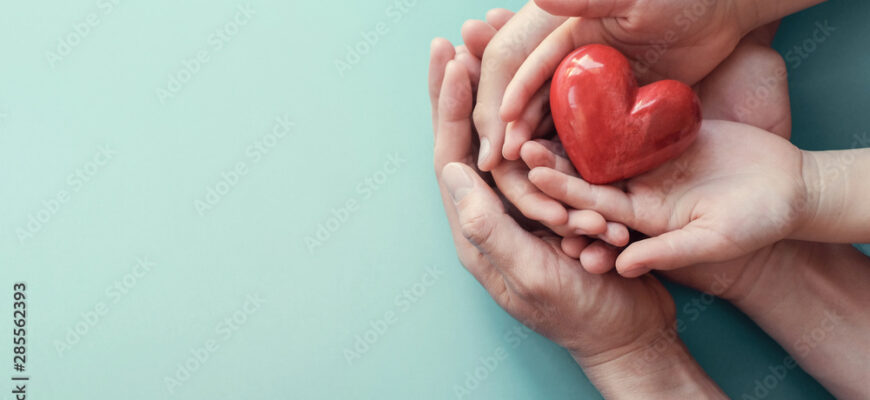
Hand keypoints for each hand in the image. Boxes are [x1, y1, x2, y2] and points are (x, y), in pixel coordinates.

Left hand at [429, 29, 724, 398]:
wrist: (628, 336)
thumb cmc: (582, 317)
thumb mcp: (533, 277)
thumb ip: (490, 231)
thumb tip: (451, 175)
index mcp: (477, 231)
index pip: (451, 156)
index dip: (450, 106)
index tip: (452, 57)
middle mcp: (492, 214)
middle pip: (469, 138)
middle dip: (463, 88)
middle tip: (463, 36)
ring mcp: (522, 207)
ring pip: (502, 138)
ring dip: (496, 93)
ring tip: (491, 49)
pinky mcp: (553, 204)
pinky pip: (537, 152)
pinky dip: (534, 116)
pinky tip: (536, 84)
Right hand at [477, 0, 749, 170]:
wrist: (723, 11)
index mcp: (567, 37)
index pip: (529, 67)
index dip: (513, 93)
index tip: (501, 120)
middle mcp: (574, 68)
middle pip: (535, 104)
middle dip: (518, 130)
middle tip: (504, 160)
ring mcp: (596, 95)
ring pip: (559, 128)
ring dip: (543, 153)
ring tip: (533, 176)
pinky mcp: (620, 115)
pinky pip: (594, 143)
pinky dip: (580, 162)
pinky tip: (572, 186)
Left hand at [530, 119, 807, 276]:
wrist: (790, 191)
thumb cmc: (757, 224)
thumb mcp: (713, 241)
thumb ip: (667, 252)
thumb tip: (624, 268)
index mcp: (639, 221)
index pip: (591, 207)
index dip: (562, 192)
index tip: (532, 175)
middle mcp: (637, 193)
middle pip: (588, 175)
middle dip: (555, 162)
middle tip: (521, 144)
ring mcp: (649, 164)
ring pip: (603, 147)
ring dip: (574, 136)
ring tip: (542, 117)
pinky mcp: (664, 138)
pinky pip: (631, 123)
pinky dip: (609, 112)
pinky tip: (584, 96)